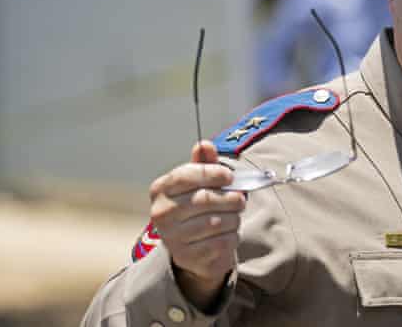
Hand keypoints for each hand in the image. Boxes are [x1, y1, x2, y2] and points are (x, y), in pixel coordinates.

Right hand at [149, 141, 245, 308]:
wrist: (194, 249)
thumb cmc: (198, 208)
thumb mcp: (199, 183)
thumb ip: (203, 163)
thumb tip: (204, 144)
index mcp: (161, 190)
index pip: (186, 175)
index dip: (213, 173)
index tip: (230, 177)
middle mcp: (161, 214)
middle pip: (205, 199)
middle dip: (231, 198)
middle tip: (240, 199)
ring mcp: (172, 238)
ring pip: (217, 222)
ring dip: (234, 218)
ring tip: (232, 216)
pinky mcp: (188, 257)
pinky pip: (222, 242)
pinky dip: (233, 236)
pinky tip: (228, 234)